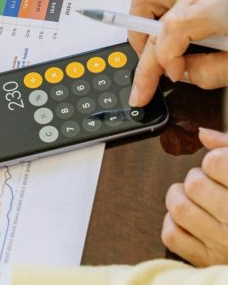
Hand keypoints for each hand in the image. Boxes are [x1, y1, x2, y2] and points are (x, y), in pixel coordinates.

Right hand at [128, 0, 227, 106]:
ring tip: (152, 54)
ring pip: (142, 0)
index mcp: (218, 6)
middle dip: (146, 59)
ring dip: (141, 30)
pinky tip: (162, 37)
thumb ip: (207, 73)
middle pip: (152, 23)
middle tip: (144, 85)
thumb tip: (178, 74)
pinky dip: (151, 18)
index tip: (173, 77)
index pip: (171, 31)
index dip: (165, 60)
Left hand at [162, 128, 227, 265]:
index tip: (221, 166)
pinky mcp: (208, 261)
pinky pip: (172, 235)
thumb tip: (202, 133)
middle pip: (195, 184)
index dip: (215, 160)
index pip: (216, 163)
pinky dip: (174, 223)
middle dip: (198, 178)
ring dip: (180, 198)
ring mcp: (224, 245)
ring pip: (179, 208)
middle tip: (209, 184)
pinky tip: (190, 221)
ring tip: (196, 199)